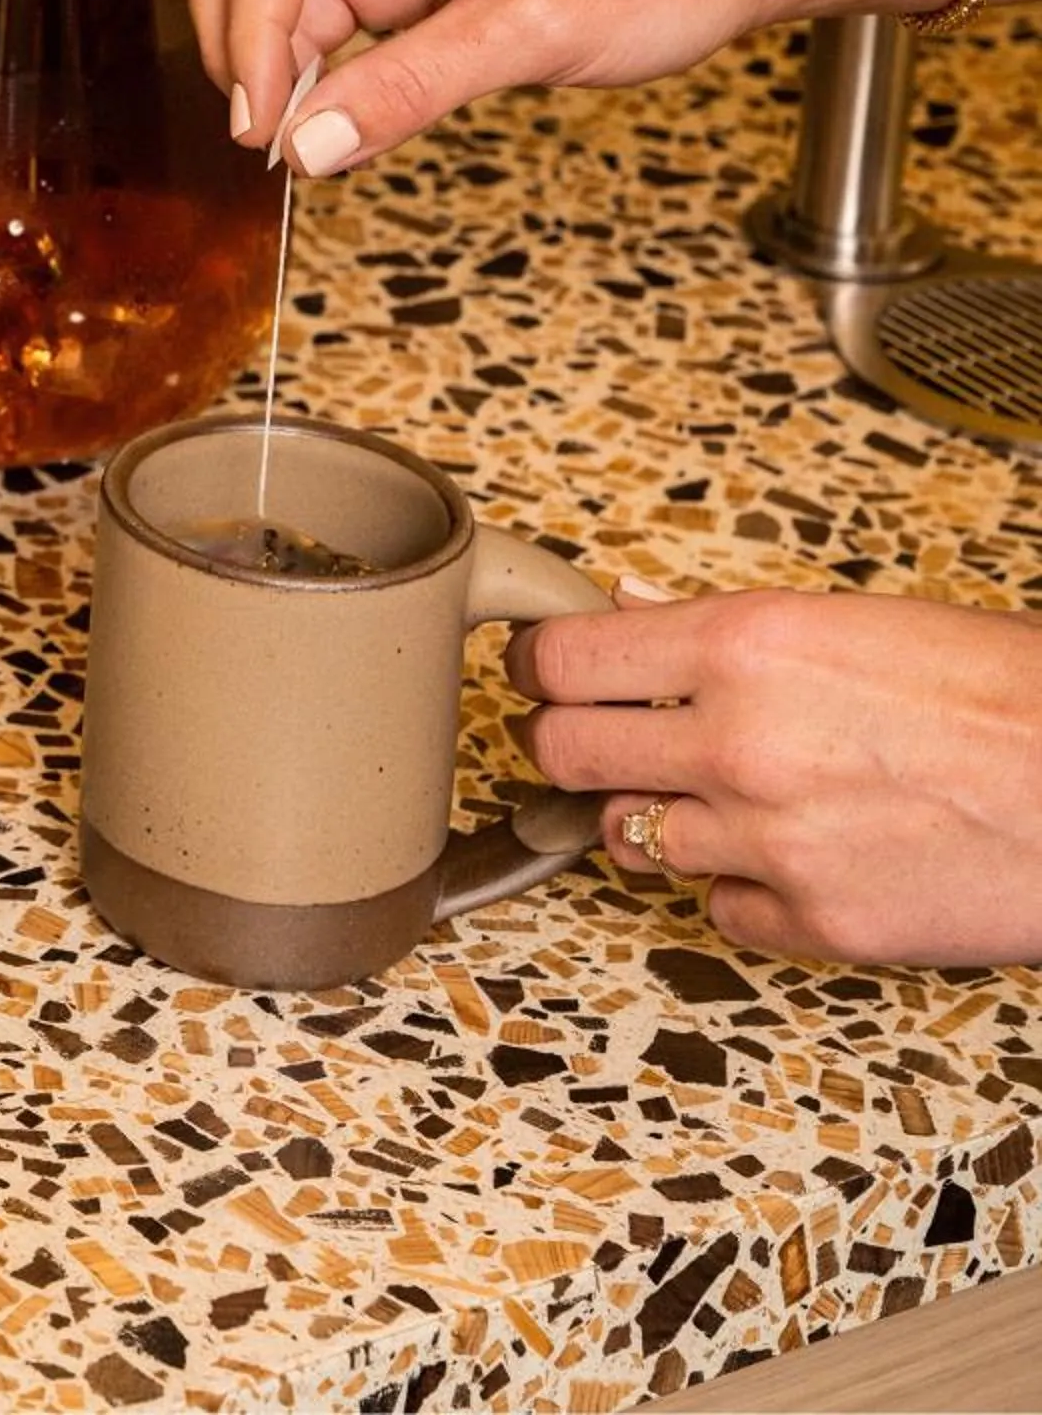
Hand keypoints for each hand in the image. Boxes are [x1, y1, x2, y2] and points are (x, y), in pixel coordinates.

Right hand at [179, 0, 790, 173]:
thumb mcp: (534, 31)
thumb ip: (409, 88)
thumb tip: (306, 149)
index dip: (248, 18)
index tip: (257, 117)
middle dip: (237, 25)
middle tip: (260, 127)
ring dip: (270, 52)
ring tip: (300, 134)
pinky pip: (316, 5)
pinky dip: (309, 64)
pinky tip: (331, 115)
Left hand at [506, 587, 1041, 965]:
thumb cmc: (1013, 696)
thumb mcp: (862, 620)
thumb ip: (729, 628)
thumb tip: (626, 611)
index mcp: (748, 643)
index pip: (560, 659)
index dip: (538, 668)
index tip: (542, 673)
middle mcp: (741, 740)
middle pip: (559, 753)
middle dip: (568, 744)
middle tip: (599, 739)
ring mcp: (770, 838)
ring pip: (626, 837)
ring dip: (654, 816)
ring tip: (722, 794)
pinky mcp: (813, 920)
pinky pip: (716, 907)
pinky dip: (740, 887)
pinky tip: (795, 853)